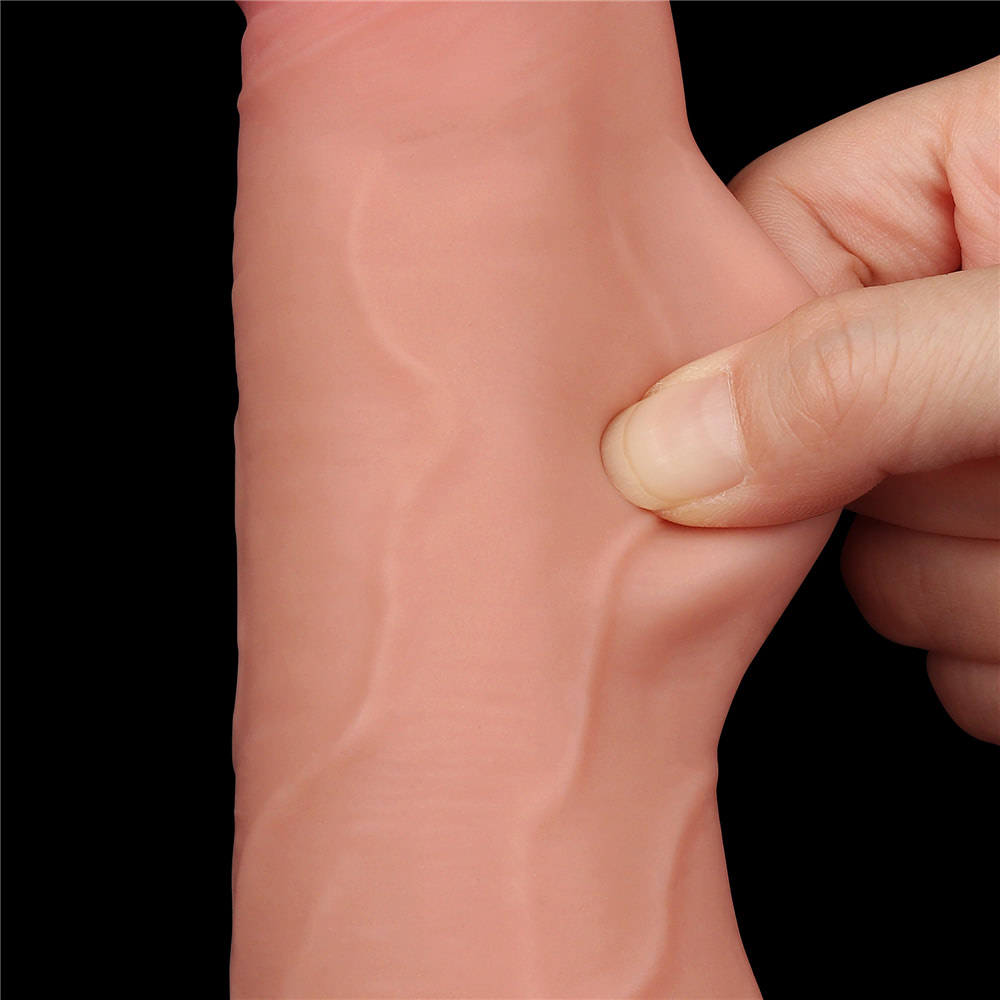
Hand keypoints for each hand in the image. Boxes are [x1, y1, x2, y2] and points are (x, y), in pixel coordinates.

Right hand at [601, 59, 999, 742]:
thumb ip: (851, 372)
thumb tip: (659, 455)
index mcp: (941, 198)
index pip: (746, 270)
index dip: (726, 371)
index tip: (729, 446)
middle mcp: (935, 335)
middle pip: (785, 449)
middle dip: (858, 499)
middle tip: (949, 478)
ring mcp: (957, 467)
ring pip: (865, 576)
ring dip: (959, 584)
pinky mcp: (986, 574)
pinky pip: (938, 655)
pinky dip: (994, 654)